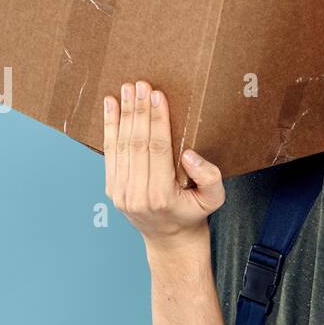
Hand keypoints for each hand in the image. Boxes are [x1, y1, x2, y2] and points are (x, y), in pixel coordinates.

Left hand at [104, 80, 224, 248]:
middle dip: (138, 111)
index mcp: (161, 196)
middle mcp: (136, 194)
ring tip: (126, 90)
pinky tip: (111, 107)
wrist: (170, 239)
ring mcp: (120, 192)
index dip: (156, 120)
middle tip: (140, 85)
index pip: (157, 148)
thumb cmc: (193, 214)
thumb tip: (189, 155)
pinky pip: (110, 153)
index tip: (157, 95)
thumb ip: (209, 177)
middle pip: (136, 143)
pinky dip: (110, 127)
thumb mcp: (214, 200)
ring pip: (120, 145)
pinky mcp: (112, 188)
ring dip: (123, 114)